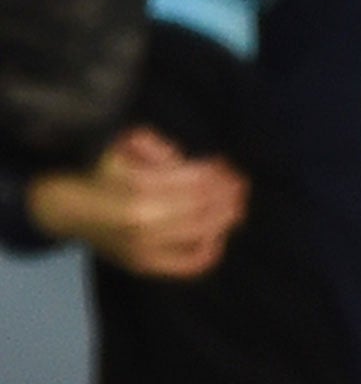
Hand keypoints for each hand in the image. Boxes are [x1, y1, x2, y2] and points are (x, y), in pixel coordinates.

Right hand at [26, 128, 247, 278]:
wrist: (67, 212)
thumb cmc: (101, 174)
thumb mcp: (125, 148)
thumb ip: (157, 148)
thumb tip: (191, 161)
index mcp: (141, 191)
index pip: (194, 184)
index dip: (215, 175)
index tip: (227, 164)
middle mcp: (145, 224)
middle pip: (202, 209)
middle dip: (226, 195)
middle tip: (241, 184)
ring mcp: (145, 249)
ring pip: (200, 234)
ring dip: (224, 218)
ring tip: (237, 204)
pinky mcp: (144, 266)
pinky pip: (186, 265)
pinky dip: (208, 253)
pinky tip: (218, 239)